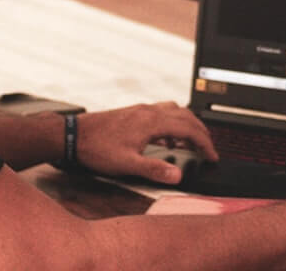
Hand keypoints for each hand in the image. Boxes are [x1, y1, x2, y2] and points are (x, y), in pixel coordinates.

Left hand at [74, 102, 217, 183]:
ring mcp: (140, 110)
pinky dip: (171, 123)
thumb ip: (154, 170)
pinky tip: (166, 138)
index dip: (205, 143)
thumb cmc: (96, 148)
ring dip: (187, 124)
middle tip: (209, 149)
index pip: (188, 128)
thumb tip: (178, 175)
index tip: (213, 156)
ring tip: (192, 142)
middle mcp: (148, 111)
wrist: (72, 135)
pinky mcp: (132, 113)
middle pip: (185, 115)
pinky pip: (161, 113)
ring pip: (173, 111)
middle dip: (201, 131)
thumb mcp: (127, 164)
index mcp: (151, 121)